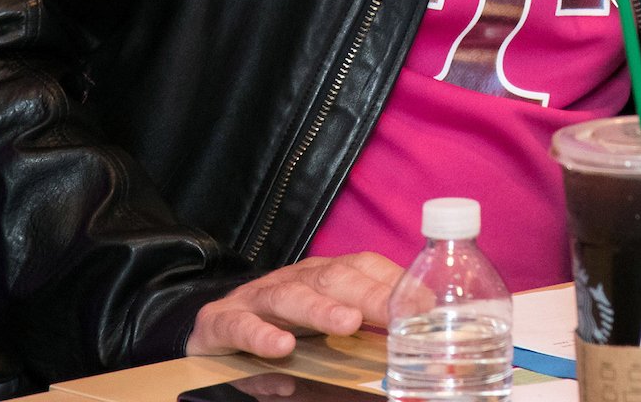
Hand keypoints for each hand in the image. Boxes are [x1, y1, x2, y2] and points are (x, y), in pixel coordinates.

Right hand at [187, 252, 403, 360]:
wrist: (213, 333)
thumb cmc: (281, 338)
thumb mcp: (324, 341)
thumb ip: (360, 352)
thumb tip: (409, 373)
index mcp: (325, 278)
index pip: (366, 269)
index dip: (395, 284)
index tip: (426, 306)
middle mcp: (294, 280)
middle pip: (335, 278)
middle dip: (370, 295)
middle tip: (398, 315)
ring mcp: (257, 297)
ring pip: (290, 295)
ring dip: (320, 309)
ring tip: (346, 324)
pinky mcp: (220, 321)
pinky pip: (241, 326)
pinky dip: (261, 338)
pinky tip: (281, 350)